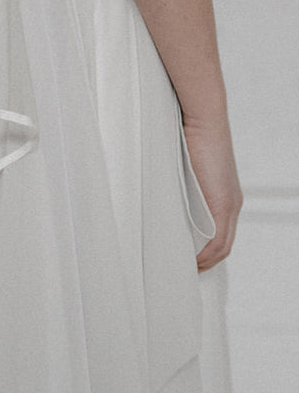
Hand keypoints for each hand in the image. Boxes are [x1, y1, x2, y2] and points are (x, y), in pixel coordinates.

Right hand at [182, 113, 242, 270]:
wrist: (202, 119)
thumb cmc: (188, 137)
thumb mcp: (185, 169)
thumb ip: (180, 188)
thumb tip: (160, 200)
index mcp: (225, 196)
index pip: (220, 235)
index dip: (206, 253)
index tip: (187, 261)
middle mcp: (232, 203)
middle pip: (223, 246)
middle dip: (204, 263)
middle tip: (182, 272)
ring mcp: (230, 204)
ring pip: (222, 247)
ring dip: (203, 262)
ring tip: (182, 271)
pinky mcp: (223, 202)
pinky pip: (217, 240)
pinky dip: (204, 255)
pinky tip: (190, 262)